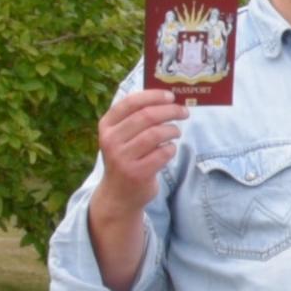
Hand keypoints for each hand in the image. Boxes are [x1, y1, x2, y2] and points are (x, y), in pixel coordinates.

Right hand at [93, 89, 188, 218]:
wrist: (118, 194)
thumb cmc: (126, 157)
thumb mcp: (122, 136)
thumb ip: (136, 117)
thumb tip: (167, 97)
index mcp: (107, 125)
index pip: (130, 102)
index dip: (153, 96)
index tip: (170, 96)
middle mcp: (111, 140)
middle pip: (147, 116)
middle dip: (170, 111)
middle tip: (183, 112)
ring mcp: (122, 158)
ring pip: (155, 134)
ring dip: (172, 130)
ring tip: (176, 132)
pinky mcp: (137, 173)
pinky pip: (162, 153)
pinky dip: (171, 148)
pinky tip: (169, 149)